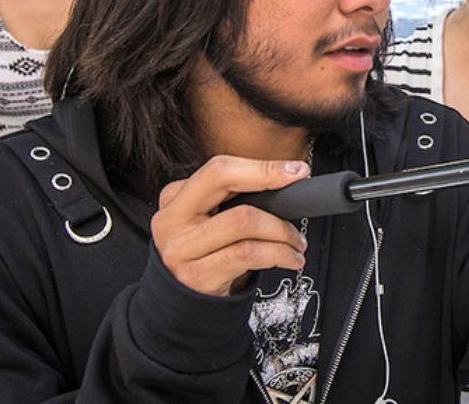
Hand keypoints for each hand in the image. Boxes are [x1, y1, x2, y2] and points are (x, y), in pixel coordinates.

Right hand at [151, 156, 309, 296]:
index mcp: (175, 196)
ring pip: (244, 220)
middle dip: (270, 182)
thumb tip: (287, 181)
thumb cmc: (205, 254)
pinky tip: (289, 258)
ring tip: (296, 241)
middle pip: (225, 183)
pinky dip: (279, 254)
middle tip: (297, 194)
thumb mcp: (208, 218)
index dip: (260, 167)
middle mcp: (171, 219)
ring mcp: (180, 249)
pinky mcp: (196, 276)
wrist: (182, 302)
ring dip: (282, 230)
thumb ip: (234, 197)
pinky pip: (247, 254)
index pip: (219, 169)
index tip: (295, 170)